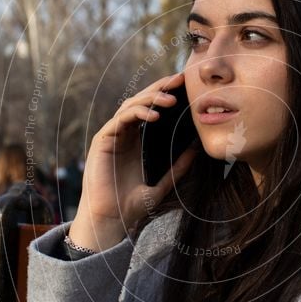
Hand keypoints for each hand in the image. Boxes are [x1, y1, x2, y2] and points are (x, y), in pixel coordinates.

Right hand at [70, 73, 197, 250]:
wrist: (112, 221)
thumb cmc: (132, 206)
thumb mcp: (164, 183)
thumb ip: (179, 166)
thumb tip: (198, 148)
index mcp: (136, 141)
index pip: (152, 109)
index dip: (166, 95)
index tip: (186, 86)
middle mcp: (123, 134)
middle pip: (142, 101)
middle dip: (161, 88)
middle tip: (180, 80)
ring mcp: (112, 136)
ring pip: (131, 106)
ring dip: (151, 99)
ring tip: (171, 99)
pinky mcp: (102, 140)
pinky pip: (120, 119)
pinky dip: (137, 114)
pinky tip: (154, 116)